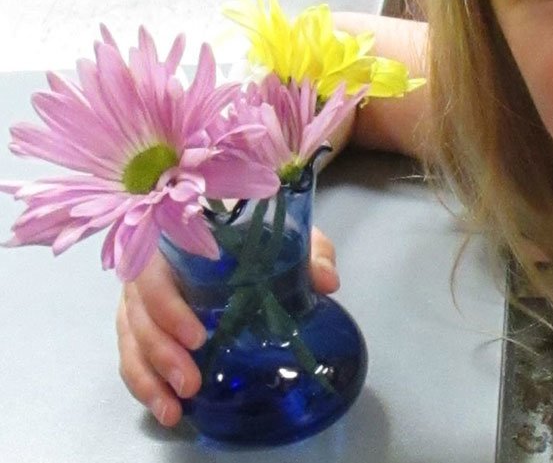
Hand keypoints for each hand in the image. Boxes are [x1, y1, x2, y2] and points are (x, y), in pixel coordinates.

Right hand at [116, 228, 340, 426]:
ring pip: (132, 339)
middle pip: (139, 313)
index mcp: (176, 243)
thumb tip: (327, 281)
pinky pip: (132, 357)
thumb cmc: (258, 238)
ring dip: (150, 376)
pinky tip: (166, 408)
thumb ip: (311, 252)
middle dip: (161, 352)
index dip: (169, 306)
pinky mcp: (142, 327)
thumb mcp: (289, 239)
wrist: (243, 240)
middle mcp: (150, 271)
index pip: (156, 271)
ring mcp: (141, 301)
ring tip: (175, 407)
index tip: (197, 337)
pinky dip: (145, 385)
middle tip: (191, 382)